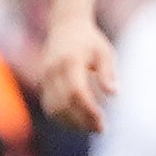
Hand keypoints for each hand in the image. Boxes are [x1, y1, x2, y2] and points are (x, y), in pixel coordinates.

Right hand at [38, 17, 115, 131]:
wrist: (65, 26)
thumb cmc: (90, 40)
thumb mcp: (104, 52)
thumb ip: (108, 72)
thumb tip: (113, 93)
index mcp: (70, 60)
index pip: (76, 92)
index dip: (88, 111)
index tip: (102, 122)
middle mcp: (53, 70)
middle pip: (64, 104)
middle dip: (81, 121)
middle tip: (100, 129)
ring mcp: (44, 77)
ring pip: (53, 109)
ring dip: (71, 123)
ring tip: (90, 127)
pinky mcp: (41, 82)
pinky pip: (49, 107)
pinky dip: (61, 118)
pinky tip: (77, 122)